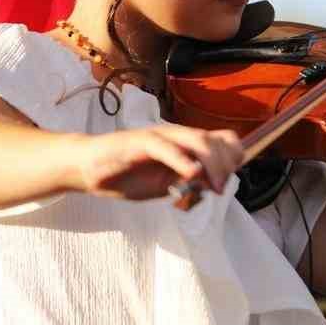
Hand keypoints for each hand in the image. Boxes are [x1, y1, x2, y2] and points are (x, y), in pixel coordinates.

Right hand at [75, 125, 244, 200]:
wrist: (92, 170)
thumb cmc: (129, 176)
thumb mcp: (167, 185)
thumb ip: (189, 184)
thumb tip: (214, 186)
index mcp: (186, 145)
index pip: (222, 139)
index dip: (233, 156)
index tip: (231, 180)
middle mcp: (176, 135)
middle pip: (214, 140)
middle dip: (225, 165)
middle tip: (220, 189)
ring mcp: (159, 136)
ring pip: (197, 140)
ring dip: (211, 163)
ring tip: (213, 185)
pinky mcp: (139, 142)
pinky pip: (165, 147)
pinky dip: (182, 160)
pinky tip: (191, 174)